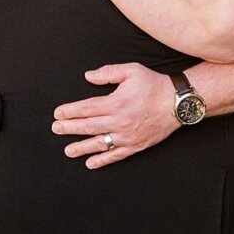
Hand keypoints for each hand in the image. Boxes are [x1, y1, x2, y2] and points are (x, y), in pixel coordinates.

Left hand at [50, 63, 180, 168]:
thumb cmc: (154, 85)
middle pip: (89, 126)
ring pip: (100, 143)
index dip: (70, 111)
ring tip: (68, 150)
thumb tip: (88, 76)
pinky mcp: (136, 145)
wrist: (177, 102)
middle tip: (56, 129)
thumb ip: (108, 72)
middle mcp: (119, 121)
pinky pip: (116, 155)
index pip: (87, 108)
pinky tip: (90, 163)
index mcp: (116, 102)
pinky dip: (102, 160)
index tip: (58, 113)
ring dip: (81, 147)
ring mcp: (127, 135)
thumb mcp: (132, 71)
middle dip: (70, 128)